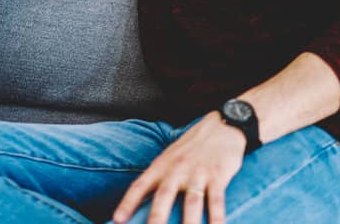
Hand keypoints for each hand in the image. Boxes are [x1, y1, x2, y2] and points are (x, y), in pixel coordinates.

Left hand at [113, 112, 245, 223]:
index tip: (117, 220)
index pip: (140, 185)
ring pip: (191, 202)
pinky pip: (216, 200)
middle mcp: (177, 168)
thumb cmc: (193, 147)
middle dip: (156, 218)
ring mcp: (198, 172)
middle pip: (164, 196)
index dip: (128, 203)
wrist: (222, 126)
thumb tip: (142, 204)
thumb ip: (159, 178)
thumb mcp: (170, 157)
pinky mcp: (218, 175)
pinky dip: (216, 218)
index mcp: (162, 165)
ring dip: (189, 223)